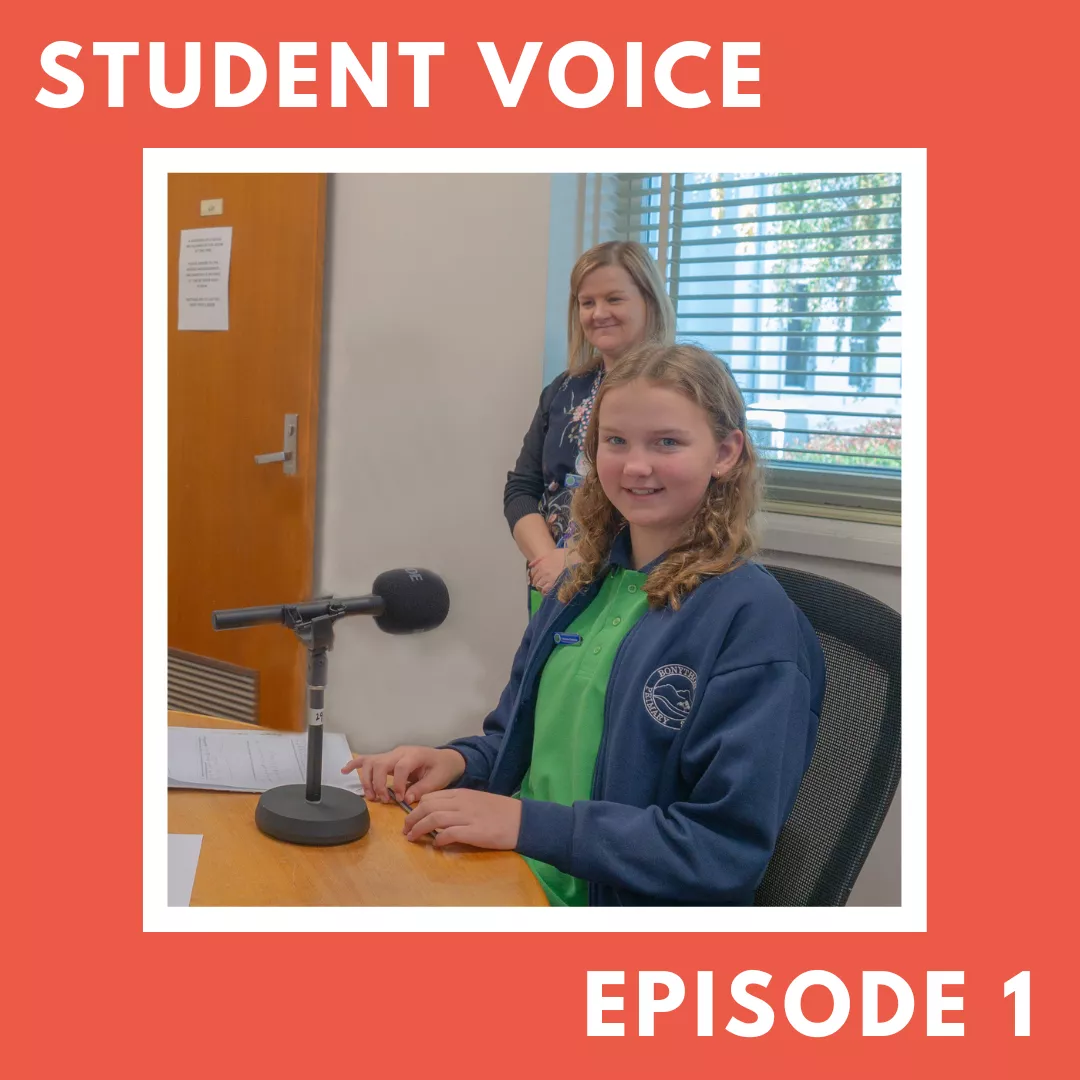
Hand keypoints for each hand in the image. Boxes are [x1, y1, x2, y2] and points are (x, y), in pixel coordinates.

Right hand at [340, 745, 465, 804]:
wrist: (445, 759)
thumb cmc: (442, 769)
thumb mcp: (438, 780)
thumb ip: (422, 789)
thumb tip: (406, 799)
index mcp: (415, 755)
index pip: (400, 767)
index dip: (398, 785)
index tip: (400, 799)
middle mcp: (400, 752)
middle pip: (381, 763)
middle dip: (378, 783)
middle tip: (383, 800)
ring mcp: (392, 754)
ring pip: (371, 762)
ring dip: (367, 780)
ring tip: (372, 797)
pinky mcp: (387, 758)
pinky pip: (368, 759)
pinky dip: (355, 764)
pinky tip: (344, 771)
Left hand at [402, 789, 522, 849]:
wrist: (522, 820)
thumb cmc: (501, 812)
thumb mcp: (476, 802)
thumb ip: (458, 806)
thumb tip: (438, 816)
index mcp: (461, 794)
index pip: (431, 797)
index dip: (416, 808)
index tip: (410, 819)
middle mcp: (461, 802)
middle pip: (427, 806)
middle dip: (412, 818)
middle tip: (405, 830)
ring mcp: (467, 816)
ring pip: (434, 818)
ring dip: (419, 829)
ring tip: (411, 838)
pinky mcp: (474, 831)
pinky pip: (449, 833)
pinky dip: (438, 838)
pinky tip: (436, 843)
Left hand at [528, 547, 566, 593]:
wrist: (575, 560)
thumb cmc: (566, 555)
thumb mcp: (553, 552)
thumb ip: (542, 558)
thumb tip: (531, 564)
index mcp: (542, 562)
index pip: (533, 571)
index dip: (535, 575)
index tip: (538, 577)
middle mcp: (543, 570)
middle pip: (535, 579)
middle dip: (537, 582)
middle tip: (540, 584)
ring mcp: (547, 577)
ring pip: (539, 585)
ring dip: (540, 587)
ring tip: (544, 588)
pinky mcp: (553, 583)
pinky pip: (545, 590)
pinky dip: (545, 591)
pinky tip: (548, 591)